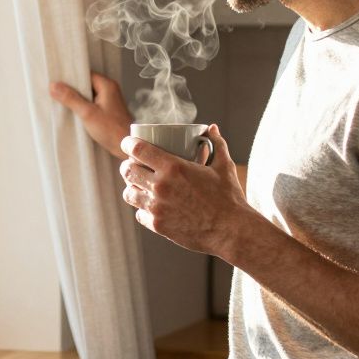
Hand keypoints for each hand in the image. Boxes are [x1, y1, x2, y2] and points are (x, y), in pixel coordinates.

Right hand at [49, 72, 134, 159]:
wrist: (127, 147)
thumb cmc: (111, 130)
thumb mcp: (87, 113)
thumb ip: (71, 98)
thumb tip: (54, 86)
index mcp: (107, 85)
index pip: (86, 74)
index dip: (71, 77)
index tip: (57, 80)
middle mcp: (109, 90)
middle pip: (86, 84)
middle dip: (72, 89)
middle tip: (55, 91)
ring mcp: (109, 100)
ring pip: (88, 95)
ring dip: (77, 99)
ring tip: (61, 101)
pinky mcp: (107, 111)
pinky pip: (91, 104)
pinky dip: (82, 106)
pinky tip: (73, 111)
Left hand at [119, 124, 253, 256]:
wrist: (231, 231)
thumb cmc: (229, 197)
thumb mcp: (224, 166)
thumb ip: (216, 143)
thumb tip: (212, 128)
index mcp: (173, 167)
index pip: (138, 149)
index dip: (129, 143)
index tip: (129, 143)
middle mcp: (160, 186)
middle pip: (127, 170)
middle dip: (127, 165)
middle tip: (133, 164)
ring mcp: (156, 208)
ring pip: (128, 193)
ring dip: (131, 187)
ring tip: (139, 185)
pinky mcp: (158, 225)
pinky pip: (139, 214)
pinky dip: (143, 209)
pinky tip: (151, 206)